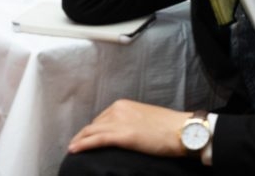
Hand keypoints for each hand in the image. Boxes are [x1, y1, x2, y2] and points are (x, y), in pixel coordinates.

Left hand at [68, 99, 190, 156]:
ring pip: (91, 132)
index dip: (92, 129)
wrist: (182, 130)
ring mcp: (120, 122)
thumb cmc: (169, 126)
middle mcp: (119, 109)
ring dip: (79, 141)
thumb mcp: (145, 117)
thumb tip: (123, 131)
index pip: (101, 118)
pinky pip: (97, 140)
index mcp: (124, 104)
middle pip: (94, 124)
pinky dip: (83, 145)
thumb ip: (130, 120)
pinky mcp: (122, 135)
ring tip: (72, 149)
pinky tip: (74, 150)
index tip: (87, 137)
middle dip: (84, 135)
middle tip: (77, 145)